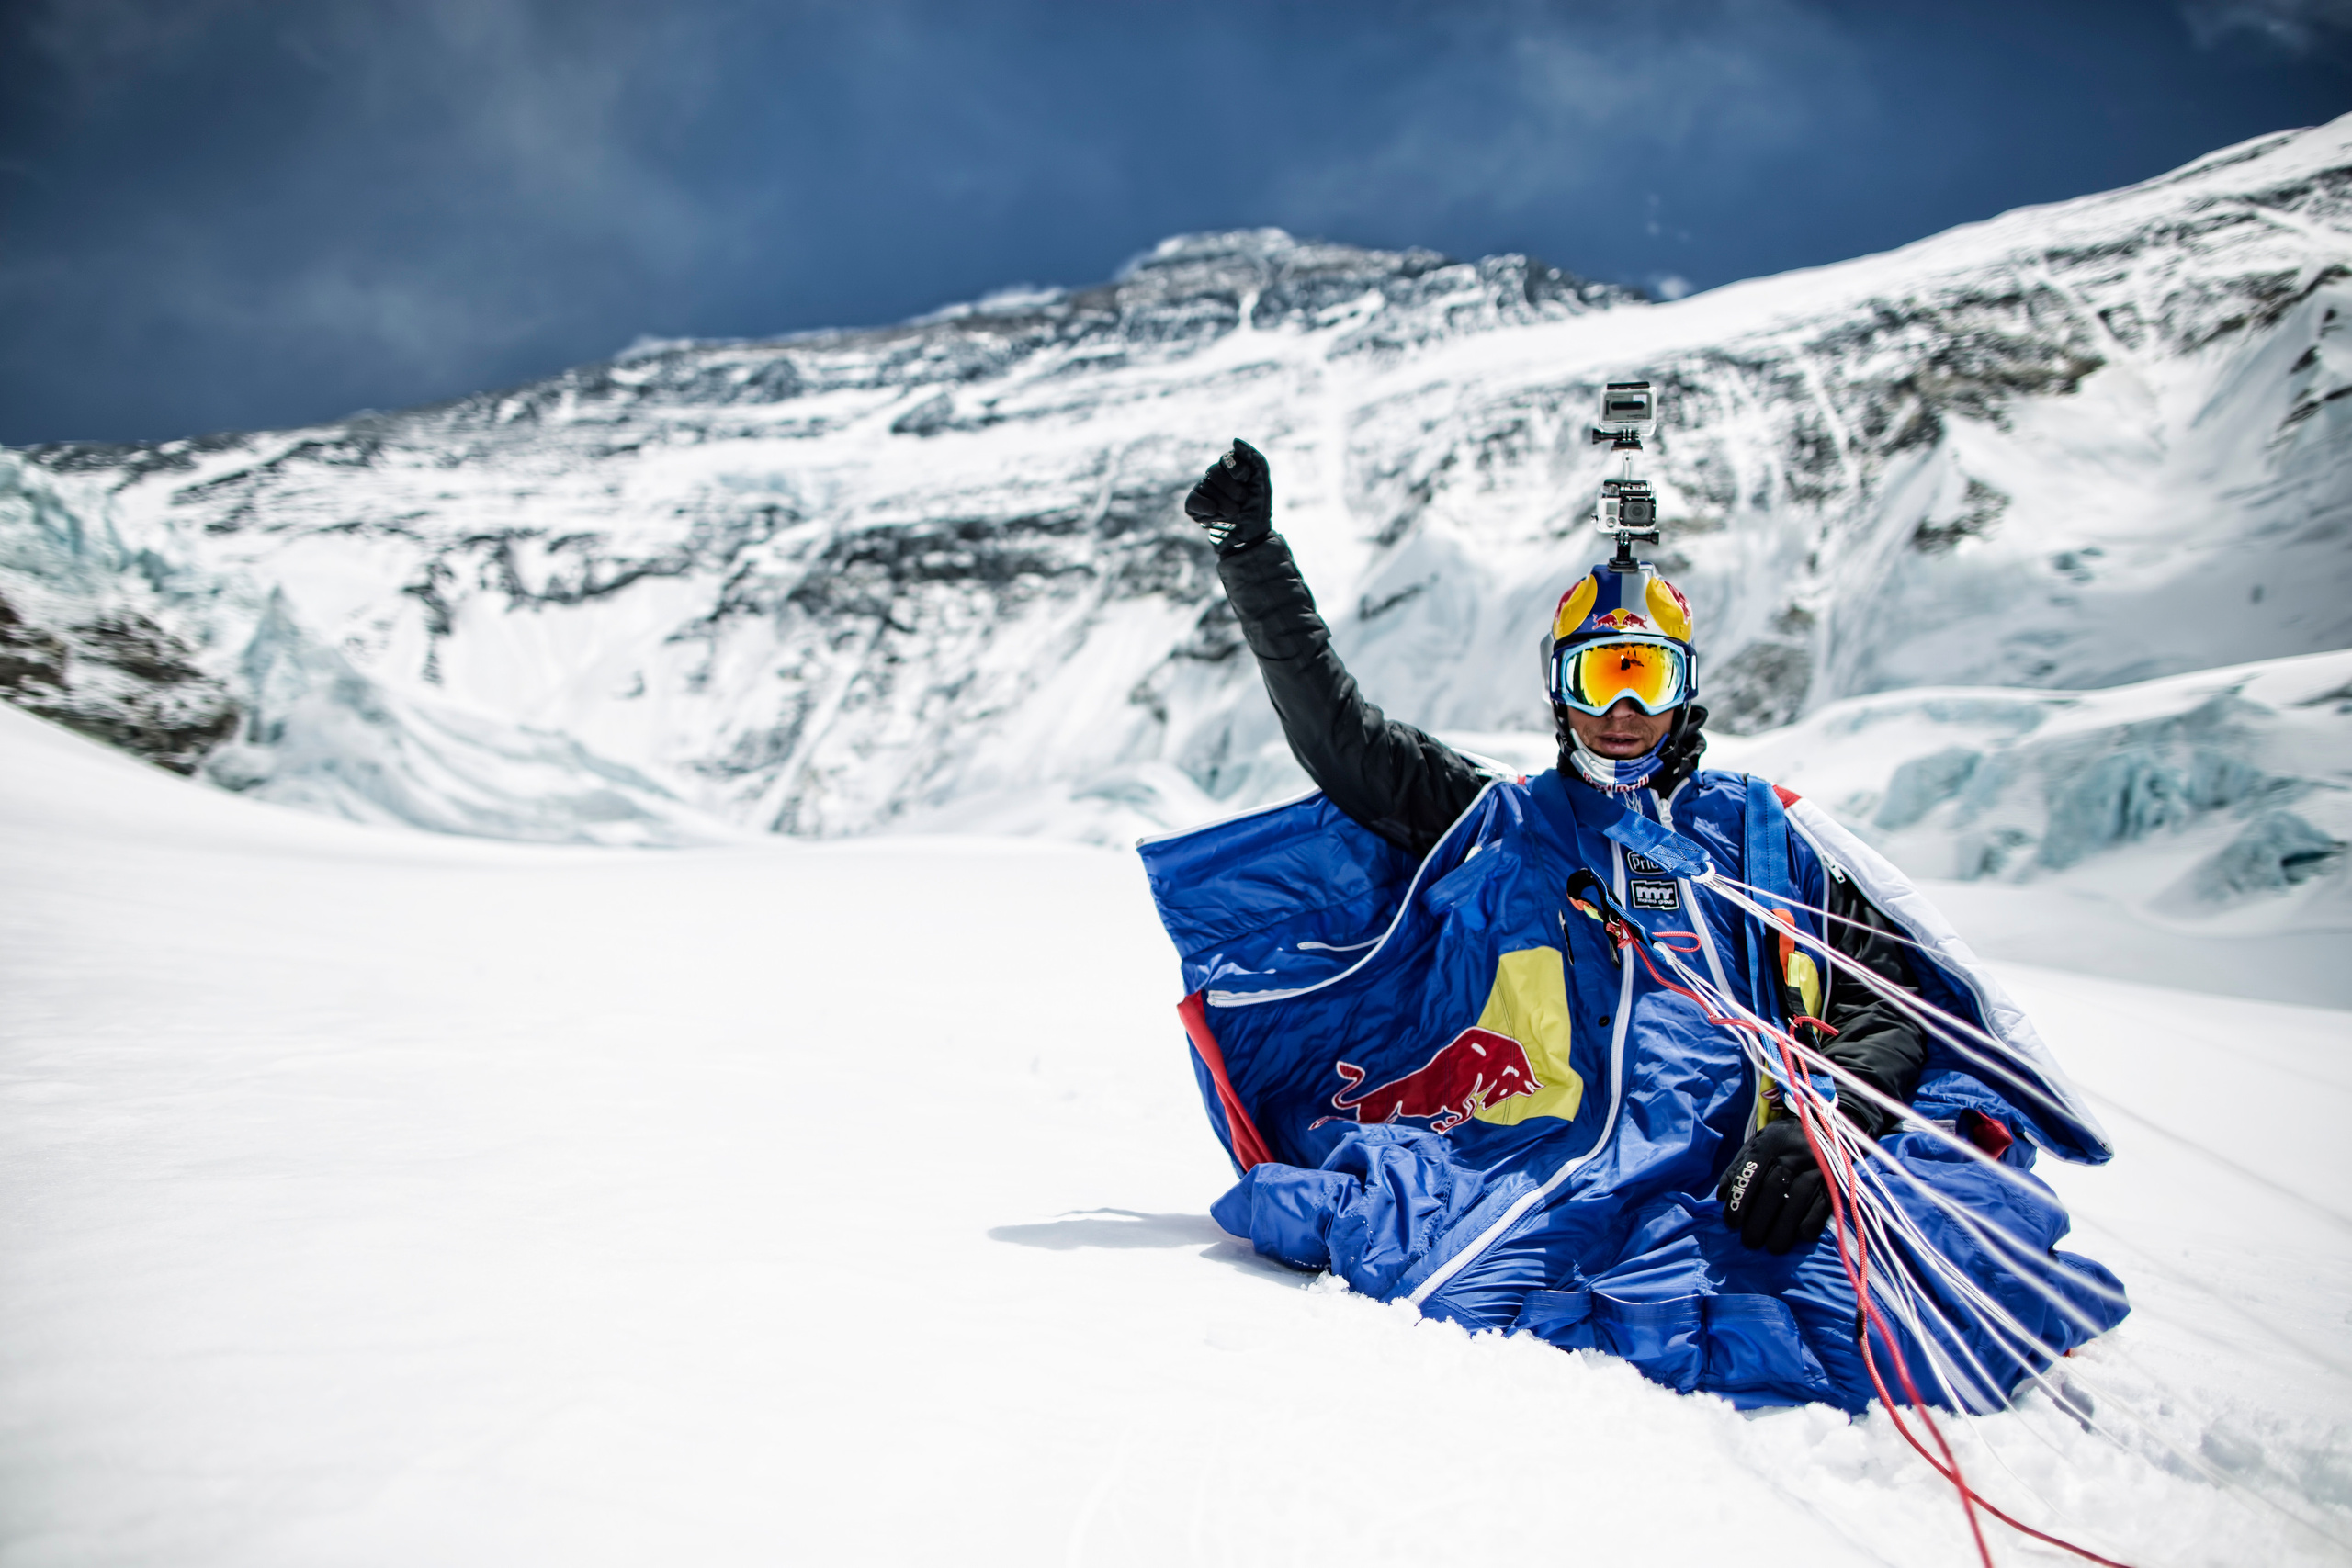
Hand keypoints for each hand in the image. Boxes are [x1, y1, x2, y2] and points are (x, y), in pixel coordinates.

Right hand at [1183, 438, 1271, 554]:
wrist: (1251, 537)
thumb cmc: (1257, 508)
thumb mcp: (1262, 482)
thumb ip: (1253, 458)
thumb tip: (1235, 441)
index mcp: (1230, 468)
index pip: (1226, 458)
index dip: (1236, 469)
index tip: (1245, 479)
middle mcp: (1214, 477)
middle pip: (1214, 471)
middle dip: (1232, 489)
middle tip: (1242, 501)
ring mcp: (1202, 491)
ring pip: (1206, 487)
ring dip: (1225, 503)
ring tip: (1234, 513)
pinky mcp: (1193, 507)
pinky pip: (1193, 500)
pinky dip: (1206, 507)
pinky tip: (1215, 514)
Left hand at [1717, 1118, 1832, 1254]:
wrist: (1823, 1125)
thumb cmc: (1781, 1141)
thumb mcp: (1756, 1145)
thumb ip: (1738, 1168)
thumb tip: (1722, 1197)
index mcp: (1771, 1143)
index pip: (1752, 1172)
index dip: (1740, 1200)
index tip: (1732, 1223)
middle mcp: (1794, 1153)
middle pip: (1774, 1189)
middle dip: (1759, 1220)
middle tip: (1750, 1242)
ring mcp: (1818, 1166)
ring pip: (1798, 1199)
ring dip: (1784, 1228)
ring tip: (1772, 1247)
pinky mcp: (1836, 1180)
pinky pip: (1824, 1204)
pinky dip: (1811, 1223)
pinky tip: (1800, 1236)